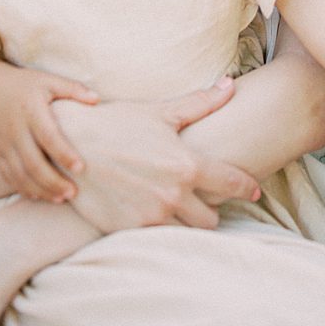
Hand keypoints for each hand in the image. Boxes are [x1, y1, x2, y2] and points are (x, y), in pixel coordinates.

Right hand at [0, 59, 99, 201]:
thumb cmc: (24, 84)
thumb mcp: (48, 80)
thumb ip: (72, 88)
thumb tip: (97, 99)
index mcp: (30, 110)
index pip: (48, 136)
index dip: (64, 154)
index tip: (81, 168)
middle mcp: (15, 130)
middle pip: (32, 162)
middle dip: (53, 181)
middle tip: (73, 192)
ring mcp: (3, 144)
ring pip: (20, 174)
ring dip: (40, 190)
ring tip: (62, 198)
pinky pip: (8, 176)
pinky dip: (23, 189)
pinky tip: (40, 196)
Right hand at [54, 81, 260, 232]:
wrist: (69, 148)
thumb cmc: (117, 123)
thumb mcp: (160, 112)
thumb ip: (201, 103)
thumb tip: (230, 85)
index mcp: (186, 165)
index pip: (231, 183)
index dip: (248, 188)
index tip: (255, 191)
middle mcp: (172, 196)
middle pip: (211, 219)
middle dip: (212, 209)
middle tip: (206, 198)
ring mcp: (150, 218)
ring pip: (185, 232)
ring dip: (187, 222)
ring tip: (181, 207)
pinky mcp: (128, 231)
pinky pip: (157, 239)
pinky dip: (160, 228)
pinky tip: (154, 213)